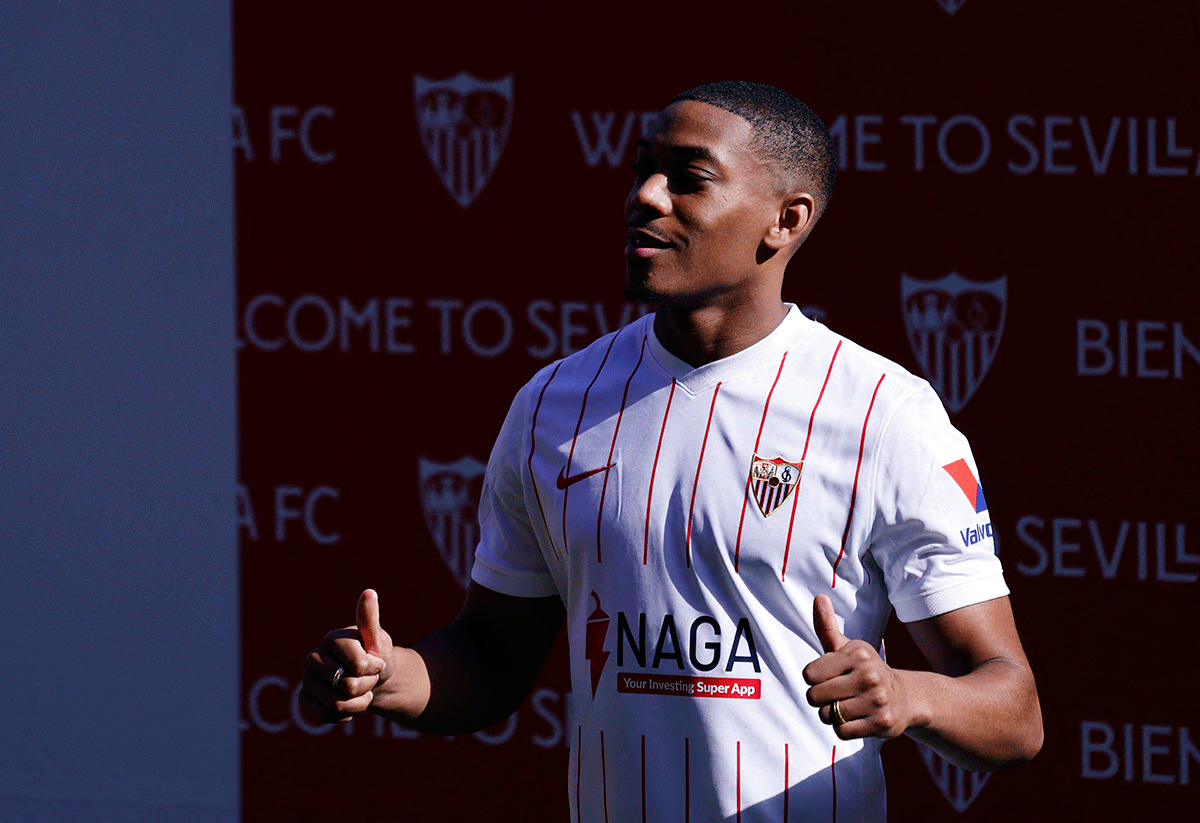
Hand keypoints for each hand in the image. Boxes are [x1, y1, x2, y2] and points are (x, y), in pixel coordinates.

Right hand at [300, 589, 394, 722]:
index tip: (377, 663)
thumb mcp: (379, 639)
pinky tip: (350, 707)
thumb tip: (369, 592)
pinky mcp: (305, 698)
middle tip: (369, 678)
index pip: (357, 662)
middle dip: (366, 686)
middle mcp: (314, 656)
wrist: (374, 679)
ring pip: (336, 703)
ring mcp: (307, 678)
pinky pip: (323, 714)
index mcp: (332, 638)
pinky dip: (343, 715)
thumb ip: (370, 620)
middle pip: (346, 684)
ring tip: (362, 692)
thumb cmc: (377, 656)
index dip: (373, 668)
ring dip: (359, 703)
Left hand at [803, 594, 911, 740]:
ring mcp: (876, 700)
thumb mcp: (848, 648)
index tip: (827, 677)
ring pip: (827, 715)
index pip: (809, 674)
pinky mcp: (881, 723)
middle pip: (814, 697)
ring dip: (831, 715)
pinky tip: (856, 719)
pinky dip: (843, 728)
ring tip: (847, 706)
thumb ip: (827, 626)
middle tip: (836, 694)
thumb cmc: (865, 670)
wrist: (906, 697)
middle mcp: (868, 675)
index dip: (813, 679)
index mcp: (857, 654)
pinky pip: (842, 732)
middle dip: (819, 699)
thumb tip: (818, 597)